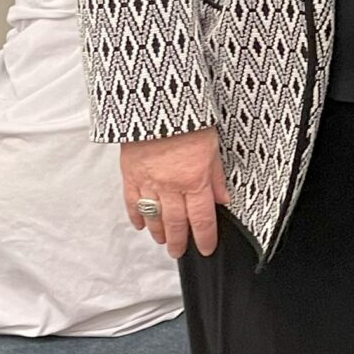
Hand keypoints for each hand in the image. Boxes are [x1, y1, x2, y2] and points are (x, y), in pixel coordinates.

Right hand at [120, 128, 229, 259]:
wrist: (157, 101)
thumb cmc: (188, 119)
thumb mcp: (212, 146)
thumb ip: (216, 176)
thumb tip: (223, 200)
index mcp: (194, 180)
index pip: (201, 219)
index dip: (204, 238)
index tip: (206, 249)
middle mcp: (171, 186)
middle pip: (175, 224)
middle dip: (179, 242)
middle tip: (180, 252)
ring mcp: (148, 182)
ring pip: (153, 217)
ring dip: (159, 232)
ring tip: (163, 241)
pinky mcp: (130, 174)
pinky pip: (131, 201)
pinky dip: (136, 216)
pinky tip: (140, 224)